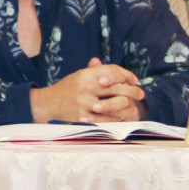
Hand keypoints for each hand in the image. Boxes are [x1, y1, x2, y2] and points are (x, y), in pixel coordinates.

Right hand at [31, 58, 145, 122]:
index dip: (127, 75)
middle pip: (117, 88)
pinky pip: (108, 119)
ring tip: (133, 107)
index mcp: (86, 75)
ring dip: (128, 107)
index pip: (112, 71)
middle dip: (133, 91)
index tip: (134, 80)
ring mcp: (84, 103)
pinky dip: (118, 119)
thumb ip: (96, 71)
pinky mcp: (83, 117)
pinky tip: (122, 117)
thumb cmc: (67, 89)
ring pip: (116, 105)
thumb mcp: (79, 76)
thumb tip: (116, 70)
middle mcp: (85, 87)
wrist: (47, 104)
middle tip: (140, 94)